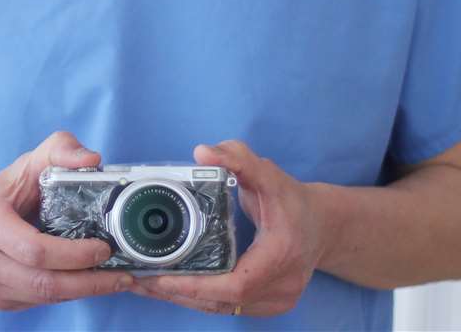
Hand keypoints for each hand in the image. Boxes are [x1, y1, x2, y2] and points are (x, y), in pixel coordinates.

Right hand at [0, 131, 130, 311]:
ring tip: (114, 281)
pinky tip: (85, 282)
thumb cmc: (0, 194)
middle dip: (88, 282)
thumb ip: (60, 150)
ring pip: (43, 297)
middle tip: (122, 275)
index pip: (34, 249)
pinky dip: (67, 295)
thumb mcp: (26, 164)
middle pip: (42, 282)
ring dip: (83, 292)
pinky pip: (39, 303)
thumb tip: (93, 159)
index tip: (103, 248)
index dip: (73, 255)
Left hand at [124, 140, 321, 318]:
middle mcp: (280, 287)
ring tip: (143, 285)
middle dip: (177, 293)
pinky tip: (171, 289)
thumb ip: (238, 158)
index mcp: (279, 256)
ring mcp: (275, 302)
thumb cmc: (293, 200)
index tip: (160, 277)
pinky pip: (226, 307)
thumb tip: (202, 151)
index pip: (235, 285)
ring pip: (221, 309)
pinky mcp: (267, 306)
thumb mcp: (268, 173)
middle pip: (221, 303)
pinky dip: (198, 299)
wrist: (323, 226)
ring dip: (182, 299)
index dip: (196, 285)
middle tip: (137, 279)